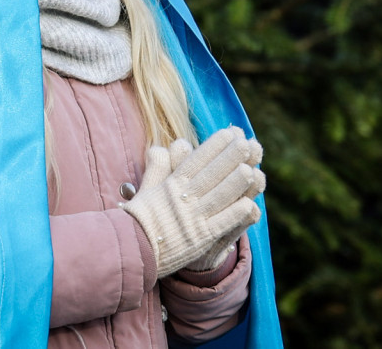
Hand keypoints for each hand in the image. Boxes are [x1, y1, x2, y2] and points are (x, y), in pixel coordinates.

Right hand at [122, 127, 263, 277]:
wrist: (130, 248)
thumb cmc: (138, 218)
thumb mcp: (146, 188)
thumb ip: (157, 167)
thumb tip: (160, 146)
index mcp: (171, 185)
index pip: (196, 161)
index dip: (213, 146)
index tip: (228, 134)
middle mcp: (183, 198)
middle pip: (211, 174)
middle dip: (229, 158)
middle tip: (246, 144)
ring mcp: (192, 218)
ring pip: (219, 197)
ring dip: (236, 184)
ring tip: (251, 170)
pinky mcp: (199, 239)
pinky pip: (219, 224)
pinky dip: (234, 214)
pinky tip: (248, 204)